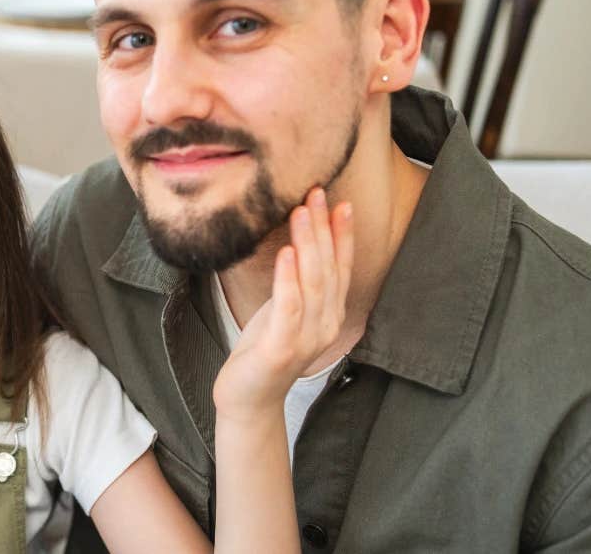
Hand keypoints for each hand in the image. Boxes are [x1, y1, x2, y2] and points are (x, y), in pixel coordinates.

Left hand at [212, 187, 353, 419]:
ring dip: (308, 244)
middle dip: (324, 228)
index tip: (342, 203)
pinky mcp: (282, 347)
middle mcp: (325, 323)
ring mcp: (306, 337)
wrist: (248, 398)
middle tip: (316, 193)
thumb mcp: (283, 310)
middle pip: (328, 268)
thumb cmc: (263, 350)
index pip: (340, 268)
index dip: (342, 236)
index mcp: (328, 313)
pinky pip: (288, 307)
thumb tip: (296, 244)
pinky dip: (288, 279)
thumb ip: (296, 284)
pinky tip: (286, 253)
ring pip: (312, 282)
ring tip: (302, 211)